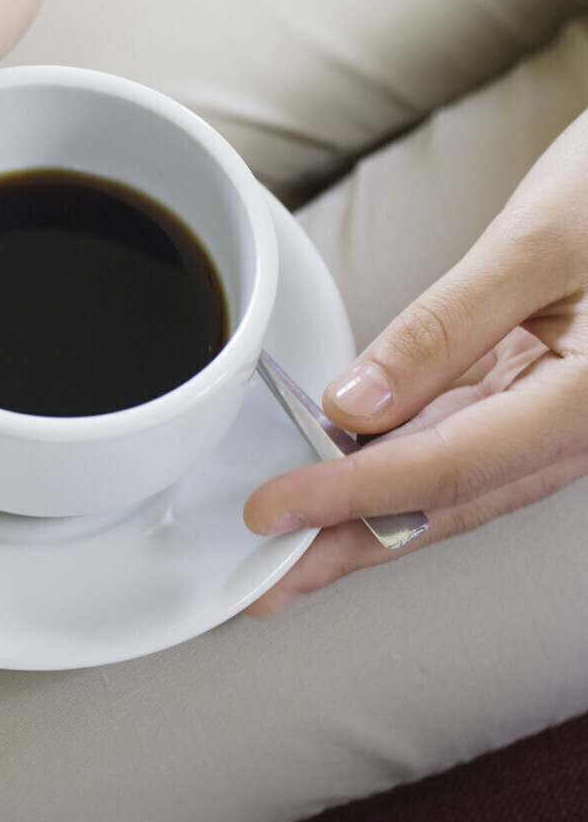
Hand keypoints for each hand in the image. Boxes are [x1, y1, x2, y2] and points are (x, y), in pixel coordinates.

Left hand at [244, 111, 587, 613]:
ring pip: (458, 484)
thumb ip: (444, 327)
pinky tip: (352, 477)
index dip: (351, 494)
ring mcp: (568, 418)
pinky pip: (471, 445)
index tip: (275, 511)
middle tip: (265, 578)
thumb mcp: (537, 242)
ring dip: (372, 516)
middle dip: (351, 541)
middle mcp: (584, 428)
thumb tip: (354, 405)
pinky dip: (404, 466)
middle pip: (450, 500)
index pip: (448, 466)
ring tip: (295, 546)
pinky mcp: (551, 395)